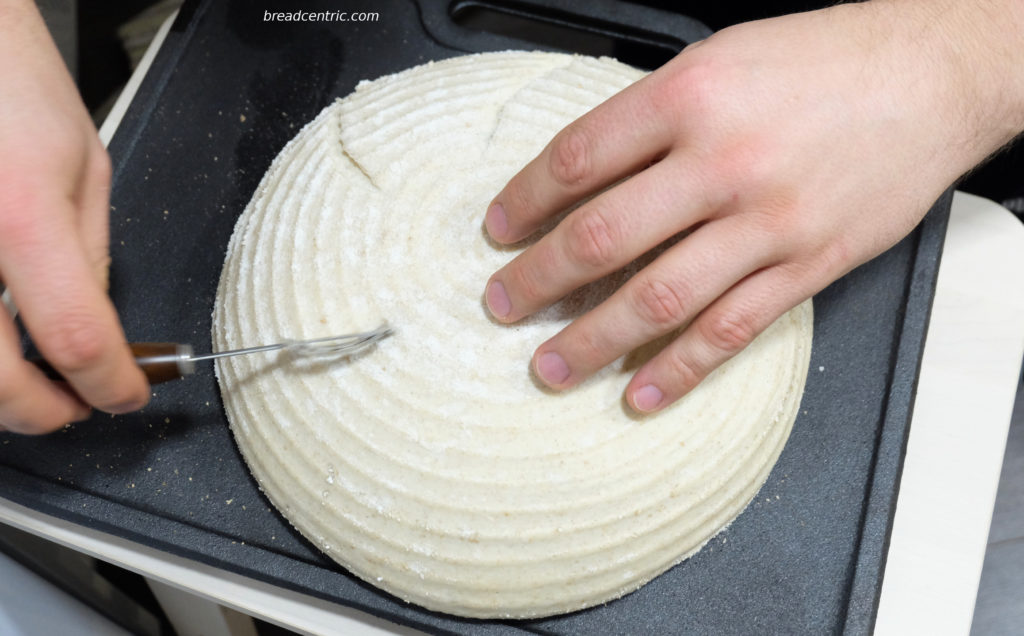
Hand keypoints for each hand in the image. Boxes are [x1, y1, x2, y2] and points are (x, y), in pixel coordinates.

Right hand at [0, 0, 148, 432]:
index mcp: (20, 214)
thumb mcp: (81, 165)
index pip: (76, 337)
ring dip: (0, 391)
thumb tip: (99, 331)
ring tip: (34, 374)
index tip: (128, 393)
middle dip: (44, 411)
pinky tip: (0, 336)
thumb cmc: (8, 80)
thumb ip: (90, 256)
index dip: (111, 384)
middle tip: (75, 402)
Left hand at [483, 1, 1023, 412]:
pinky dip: (678, 372)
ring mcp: (768, 223)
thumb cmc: (825, 62)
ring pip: (659, 299)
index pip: (578, 160)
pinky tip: (638, 395)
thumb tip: (582, 176)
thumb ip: (651, 117)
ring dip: (592, 341)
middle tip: (502, 304)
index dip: (524, 201)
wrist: (932, 76)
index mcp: (691, 97)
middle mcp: (724, 163)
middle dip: (538, 279)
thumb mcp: (720, 58)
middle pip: (604, 237)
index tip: (499, 229)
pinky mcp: (807, 266)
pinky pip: (730, 332)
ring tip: (549, 367)